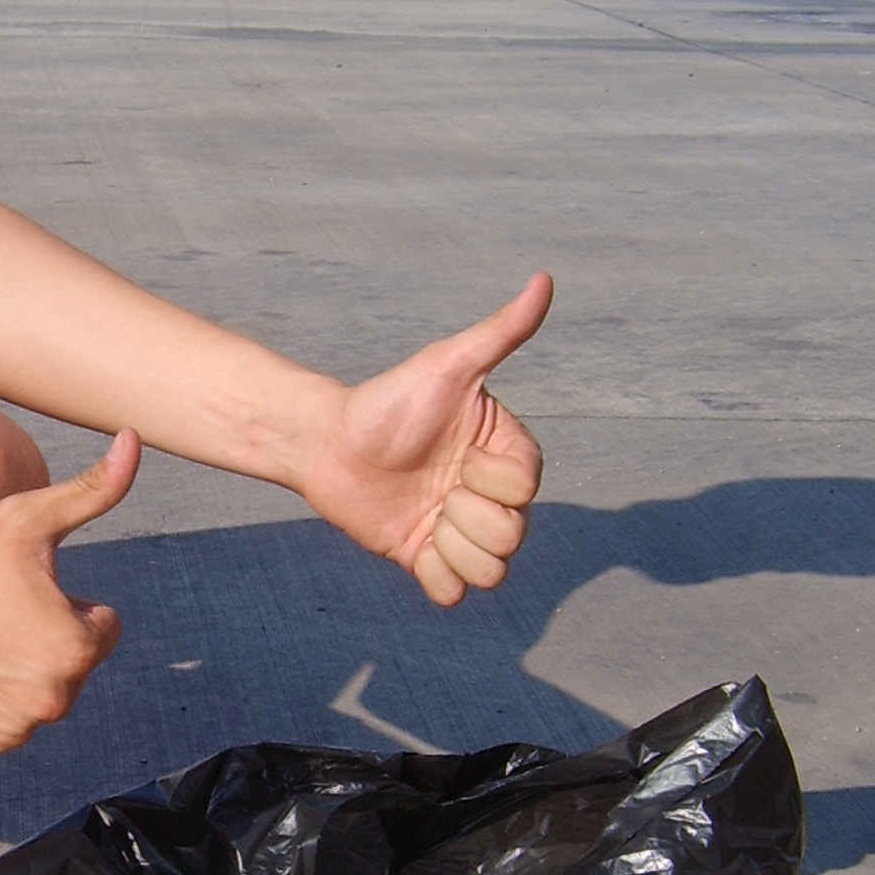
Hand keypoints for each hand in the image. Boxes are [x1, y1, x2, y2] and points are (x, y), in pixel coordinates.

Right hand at [0, 431, 140, 760]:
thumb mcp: (28, 518)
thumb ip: (94, 489)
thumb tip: (135, 439)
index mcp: (77, 649)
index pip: (101, 627)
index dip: (65, 604)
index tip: (20, 590)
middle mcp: (52, 702)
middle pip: (71, 667)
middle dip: (44, 642)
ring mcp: (13, 732)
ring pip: (36, 698)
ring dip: (16, 674)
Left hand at [300, 274, 552, 605]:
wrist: (329, 441)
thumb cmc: (389, 397)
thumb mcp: (447, 364)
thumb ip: (501, 332)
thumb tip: (545, 279)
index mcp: (506, 456)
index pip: (527, 490)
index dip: (492, 480)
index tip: (458, 454)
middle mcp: (489, 497)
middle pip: (513, 538)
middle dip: (468, 516)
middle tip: (434, 489)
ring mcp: (459, 531)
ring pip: (491, 573)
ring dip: (453, 548)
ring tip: (423, 517)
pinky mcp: (427, 560)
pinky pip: (454, 595)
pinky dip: (436, 578)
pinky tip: (413, 545)